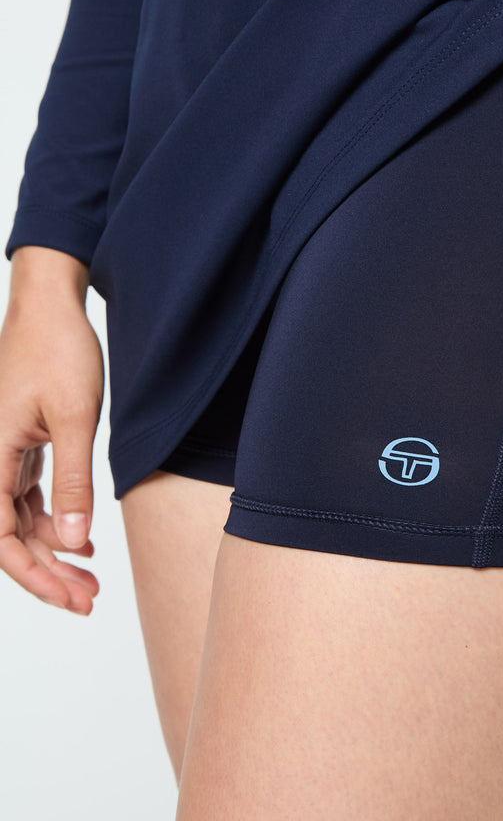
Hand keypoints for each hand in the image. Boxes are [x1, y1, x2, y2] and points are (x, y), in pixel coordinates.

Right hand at [0, 248, 102, 613]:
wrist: (51, 304)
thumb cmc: (59, 351)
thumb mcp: (77, 418)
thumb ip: (73, 482)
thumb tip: (74, 541)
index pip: (1, 539)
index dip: (34, 576)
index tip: (70, 599)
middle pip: (9, 537)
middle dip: (47, 574)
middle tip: (88, 600)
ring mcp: (1, 454)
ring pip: (19, 521)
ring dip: (53, 551)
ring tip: (90, 580)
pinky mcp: (18, 444)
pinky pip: (27, 498)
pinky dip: (54, 521)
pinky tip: (82, 542)